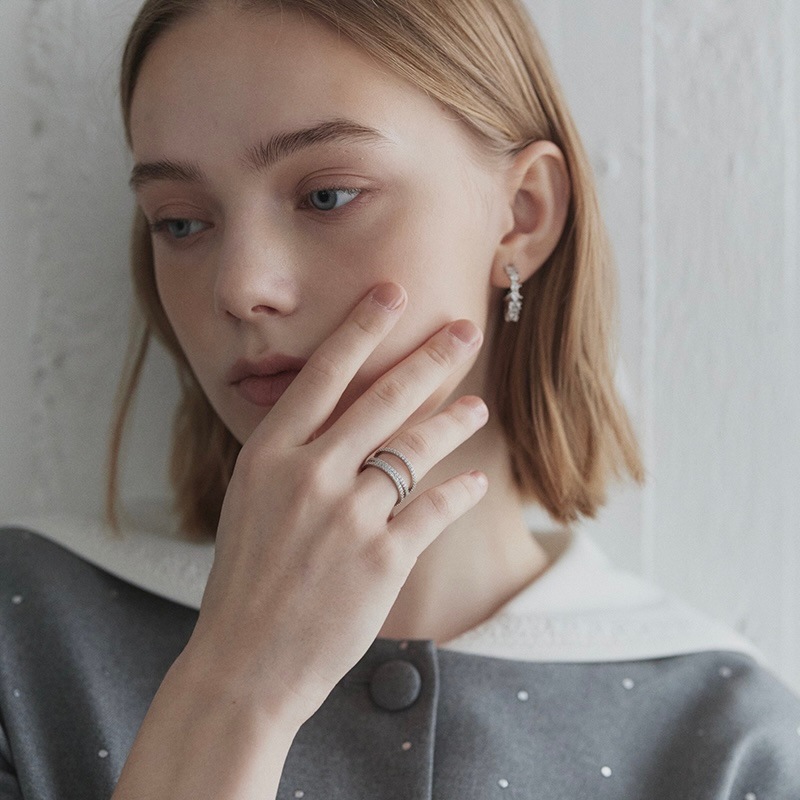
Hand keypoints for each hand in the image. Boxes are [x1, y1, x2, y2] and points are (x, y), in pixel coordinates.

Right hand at [183, 282, 488, 728]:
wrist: (246, 664)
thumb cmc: (245, 582)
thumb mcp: (251, 503)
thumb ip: (290, 457)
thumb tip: (332, 421)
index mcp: (270, 456)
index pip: (323, 374)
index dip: (362, 328)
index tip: (392, 293)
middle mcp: (310, 475)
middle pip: (383, 398)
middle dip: (430, 358)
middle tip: (463, 329)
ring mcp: (348, 516)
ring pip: (417, 448)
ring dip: (455, 422)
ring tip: (479, 407)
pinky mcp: (383, 558)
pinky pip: (434, 508)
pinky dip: (459, 492)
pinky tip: (476, 481)